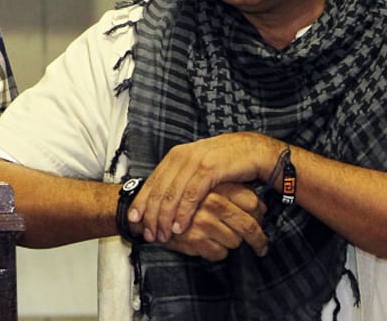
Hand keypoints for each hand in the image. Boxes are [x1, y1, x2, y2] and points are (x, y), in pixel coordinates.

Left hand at [130, 132, 280, 242]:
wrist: (253, 150)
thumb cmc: (226, 163)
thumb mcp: (198, 168)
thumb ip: (181, 179)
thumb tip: (163, 199)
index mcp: (175, 156)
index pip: (152, 182)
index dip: (141, 202)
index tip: (133, 220)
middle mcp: (180, 157)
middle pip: (158, 190)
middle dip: (150, 215)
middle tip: (147, 234)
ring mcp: (194, 162)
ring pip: (172, 194)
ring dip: (165, 218)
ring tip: (162, 235)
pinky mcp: (209, 169)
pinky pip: (191, 195)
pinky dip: (183, 212)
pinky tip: (179, 227)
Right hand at [151, 182, 268, 260]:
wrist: (145, 209)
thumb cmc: (179, 198)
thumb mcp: (206, 186)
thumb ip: (230, 191)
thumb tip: (259, 205)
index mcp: (215, 185)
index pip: (252, 202)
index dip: (259, 215)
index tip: (260, 222)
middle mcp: (210, 201)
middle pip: (247, 225)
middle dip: (257, 238)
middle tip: (261, 245)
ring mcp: (201, 220)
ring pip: (234, 241)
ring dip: (232, 244)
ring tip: (226, 241)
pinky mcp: (193, 238)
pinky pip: (218, 253)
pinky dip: (217, 253)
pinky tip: (211, 247)